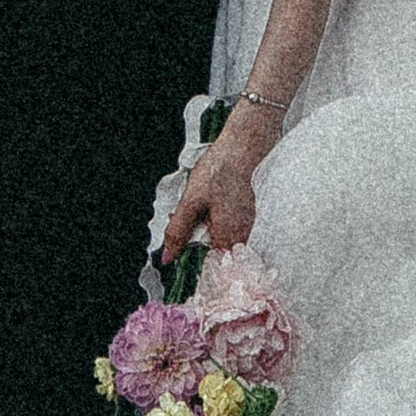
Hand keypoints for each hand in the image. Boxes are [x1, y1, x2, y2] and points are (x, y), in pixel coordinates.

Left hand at [160, 123, 261, 267]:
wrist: (241, 148)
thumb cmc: (219, 172)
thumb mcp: (190, 202)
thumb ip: (178, 232)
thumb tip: (168, 257)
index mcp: (227, 238)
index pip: (209, 267)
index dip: (193, 256)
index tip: (182, 245)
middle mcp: (242, 237)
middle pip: (213, 251)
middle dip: (196, 236)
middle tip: (187, 213)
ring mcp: (247, 226)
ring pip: (218, 236)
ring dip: (204, 225)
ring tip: (199, 203)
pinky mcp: (247, 215)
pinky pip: (227, 225)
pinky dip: (215, 216)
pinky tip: (211, 200)